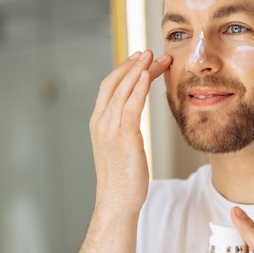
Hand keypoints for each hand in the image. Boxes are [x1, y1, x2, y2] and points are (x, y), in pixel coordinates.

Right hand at [89, 50, 171, 214]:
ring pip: (124, 90)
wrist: (117, 201)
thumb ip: (123, 130)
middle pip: (116, 83)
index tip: (139, 59)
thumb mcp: (119, 149)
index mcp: (98, 123)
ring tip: (155, 57)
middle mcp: (101, 122)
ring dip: (140, 70)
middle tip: (150, 51)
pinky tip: (148, 74)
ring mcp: (110, 129)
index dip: (123, 69)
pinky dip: (139, 87)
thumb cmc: (122, 179)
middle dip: (133, 64)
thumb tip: (133, 120)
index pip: (109, 87)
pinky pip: (131, 106)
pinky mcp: (124, 137)